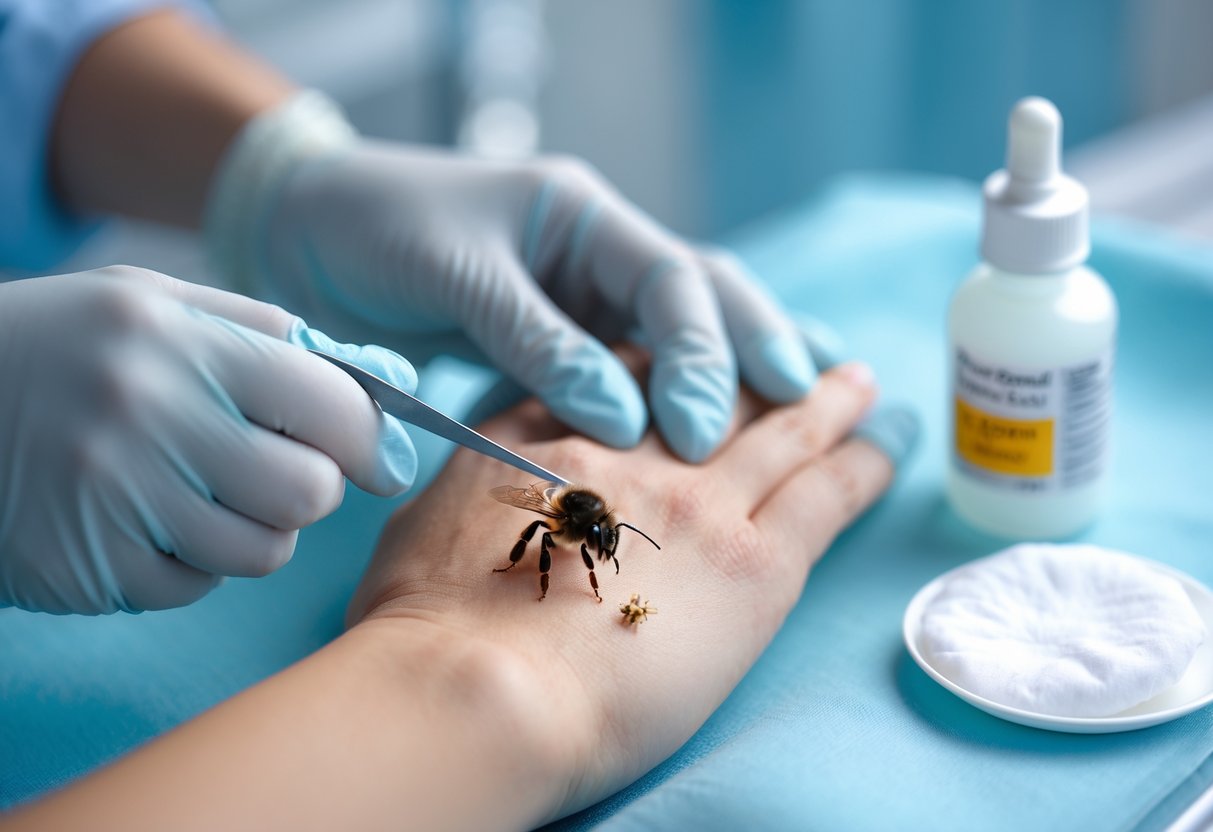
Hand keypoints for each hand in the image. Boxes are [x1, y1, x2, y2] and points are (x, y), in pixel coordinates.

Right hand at [0, 266, 417, 613]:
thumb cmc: (59, 344)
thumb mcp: (153, 302)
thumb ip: (268, 332)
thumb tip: (387, 382)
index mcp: (179, 341)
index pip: (331, 405)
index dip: (370, 439)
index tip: (376, 457)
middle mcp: (149, 417)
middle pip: (307, 492)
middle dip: (310, 487)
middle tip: (275, 470)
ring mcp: (113, 499)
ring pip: (262, 552)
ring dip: (254, 529)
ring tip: (202, 491)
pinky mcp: (86, 567)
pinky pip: (194, 586)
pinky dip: (189, 562)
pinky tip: (143, 519)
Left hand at [207, 94, 816, 462]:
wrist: (307, 232)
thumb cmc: (378, 231)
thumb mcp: (460, 275)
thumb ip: (539, 341)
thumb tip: (625, 417)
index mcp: (583, 217)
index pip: (670, 282)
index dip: (698, 355)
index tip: (701, 431)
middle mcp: (599, 254)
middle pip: (705, 297)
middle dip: (753, 352)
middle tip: (802, 410)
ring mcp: (584, 298)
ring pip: (681, 333)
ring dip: (740, 370)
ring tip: (807, 409)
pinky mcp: (560, 341)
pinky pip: (631, 369)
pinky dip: (675, 397)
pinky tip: (720, 430)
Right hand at [346, 354, 916, 822]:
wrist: (476, 684)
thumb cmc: (424, 626)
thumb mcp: (426, 526)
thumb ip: (479, 494)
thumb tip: (491, 500)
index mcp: (550, 437)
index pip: (624, 377)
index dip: (669, 361)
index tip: (695, 356)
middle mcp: (633, 450)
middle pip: (710, 393)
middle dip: (754, 367)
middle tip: (798, 350)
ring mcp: (700, 500)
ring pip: (782, 432)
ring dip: (826, 402)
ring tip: (859, 380)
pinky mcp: (754, 561)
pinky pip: (826, 495)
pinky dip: (862, 464)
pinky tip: (887, 444)